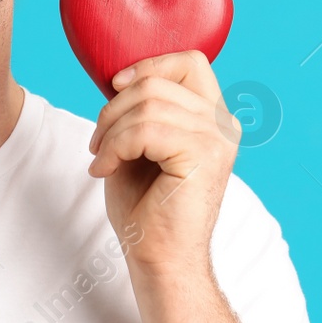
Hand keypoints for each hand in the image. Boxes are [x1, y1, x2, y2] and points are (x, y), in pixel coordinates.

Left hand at [87, 50, 241, 275]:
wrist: (160, 260)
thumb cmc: (147, 208)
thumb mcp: (141, 144)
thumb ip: (142, 109)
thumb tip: (120, 77)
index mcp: (214, 118)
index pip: (190, 62)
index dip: (149, 66)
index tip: (116, 87)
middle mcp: (223, 124)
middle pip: (158, 82)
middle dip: (114, 108)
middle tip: (98, 143)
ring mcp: (218, 139)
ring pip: (148, 104)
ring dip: (111, 131)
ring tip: (102, 160)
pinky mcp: (204, 156)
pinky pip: (145, 130)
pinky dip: (115, 147)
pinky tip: (106, 170)